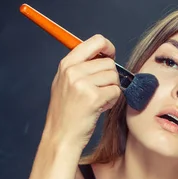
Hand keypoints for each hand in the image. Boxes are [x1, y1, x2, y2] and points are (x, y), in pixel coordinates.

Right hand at [44, 34, 121, 150]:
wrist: (61, 137)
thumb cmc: (66, 113)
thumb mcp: (64, 83)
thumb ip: (80, 67)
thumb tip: (104, 56)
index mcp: (67, 64)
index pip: (95, 41)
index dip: (108, 47)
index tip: (111, 55)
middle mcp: (73, 71)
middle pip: (109, 63)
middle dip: (111, 77)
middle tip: (101, 90)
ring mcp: (83, 84)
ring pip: (114, 77)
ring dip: (112, 90)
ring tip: (99, 100)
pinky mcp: (93, 98)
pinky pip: (116, 92)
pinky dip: (113, 101)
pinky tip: (100, 107)